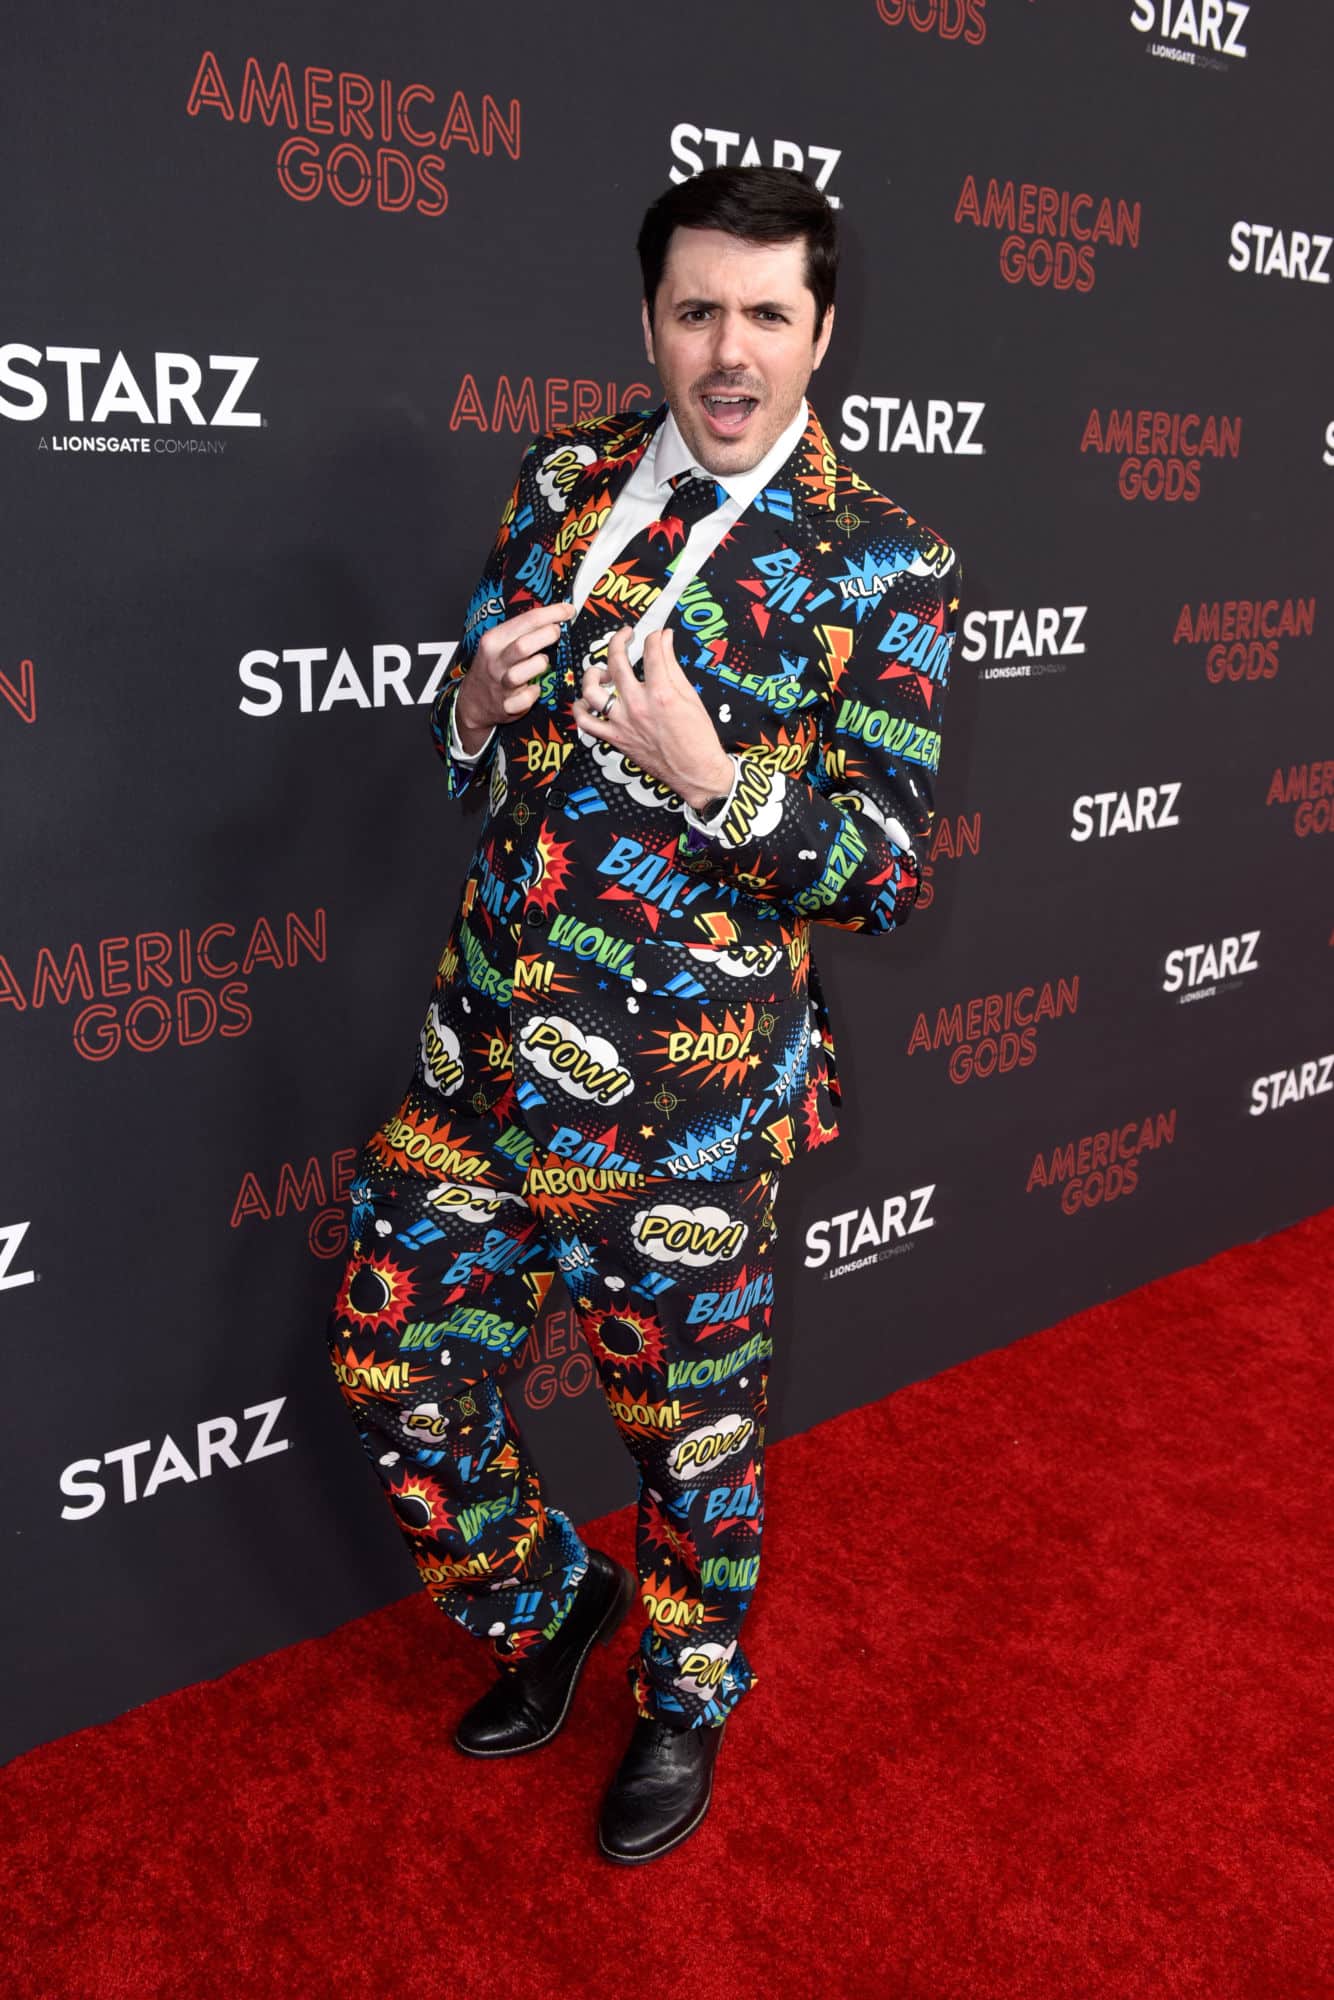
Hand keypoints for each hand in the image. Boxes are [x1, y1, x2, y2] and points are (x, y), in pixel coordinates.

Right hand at [454, 601, 576, 750]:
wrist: (473, 699)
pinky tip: (536, 688)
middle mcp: (496, 661)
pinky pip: (525, 699)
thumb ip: (522, 630)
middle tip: (558, 633)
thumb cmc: (493, 666)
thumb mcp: (499, 642)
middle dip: (547, 636)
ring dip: (538, 665)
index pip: (526, 620)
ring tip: (543, 662)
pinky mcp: (506, 705)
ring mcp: (500, 684)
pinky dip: (534, 693)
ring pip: (521, 673)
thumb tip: (554, 616)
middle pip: (524, 645)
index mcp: (494, 640)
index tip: (567, 610)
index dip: (552, 613)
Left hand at [574, 625, 734, 812]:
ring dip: (593, 675)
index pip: (651, 651)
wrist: (695, 771)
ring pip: (592, 691)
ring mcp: (623, 722)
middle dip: (619, 641)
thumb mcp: (690, 695)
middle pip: (616, 663)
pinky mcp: (615, 738)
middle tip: (625, 635)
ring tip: (603, 671)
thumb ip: (672, 664)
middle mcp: (638, 705)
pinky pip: (587, 723)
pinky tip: (586, 701)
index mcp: (661, 693)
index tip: (656, 636)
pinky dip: (581, 710)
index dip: (654, 637)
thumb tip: (665, 639)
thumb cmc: (697, 737)